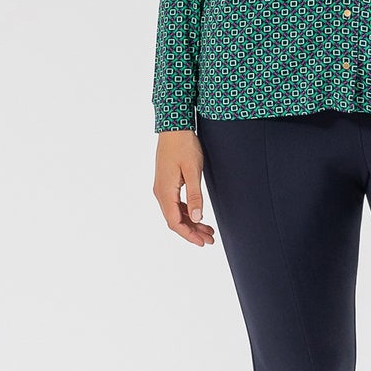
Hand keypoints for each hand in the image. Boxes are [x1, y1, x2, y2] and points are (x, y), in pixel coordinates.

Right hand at [154, 129, 216, 246]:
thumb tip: (196, 217)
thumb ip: (194, 196)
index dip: (189, 235)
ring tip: (208, 230)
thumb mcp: (193, 171)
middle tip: (210, 239)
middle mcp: (160, 192)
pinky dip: (186, 212)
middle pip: (174, 220)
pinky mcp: (166, 182)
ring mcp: (162, 187)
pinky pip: (175, 204)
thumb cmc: (184, 146)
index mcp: (165, 192)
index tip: (203, 242)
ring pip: (175, 213)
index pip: (174, 222)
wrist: (174, 127)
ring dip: (190, 222)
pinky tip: (198, 215)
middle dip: (192, 232)